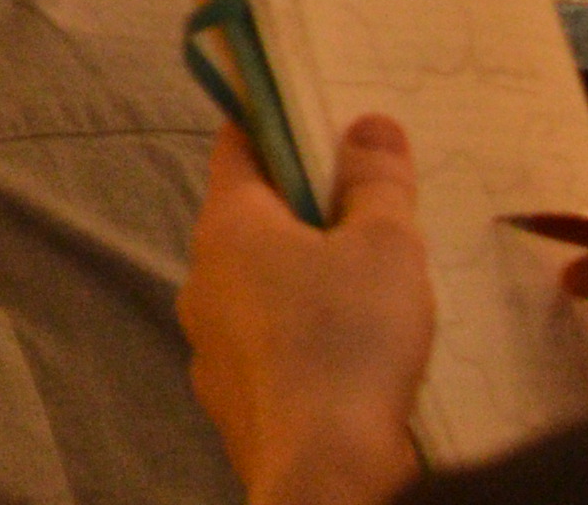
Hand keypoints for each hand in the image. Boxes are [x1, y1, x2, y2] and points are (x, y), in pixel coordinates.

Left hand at [181, 118, 430, 504]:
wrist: (323, 472)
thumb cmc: (350, 343)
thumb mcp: (386, 247)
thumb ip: (378, 181)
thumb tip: (369, 123)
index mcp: (227, 224)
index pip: (237, 146)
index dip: (276, 124)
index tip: (317, 118)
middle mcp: (201, 276)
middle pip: (250, 220)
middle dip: (305, 210)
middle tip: (366, 211)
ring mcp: (209, 340)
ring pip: (258, 288)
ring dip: (304, 281)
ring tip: (369, 290)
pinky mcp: (230, 396)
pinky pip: (267, 347)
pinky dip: (301, 340)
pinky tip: (349, 356)